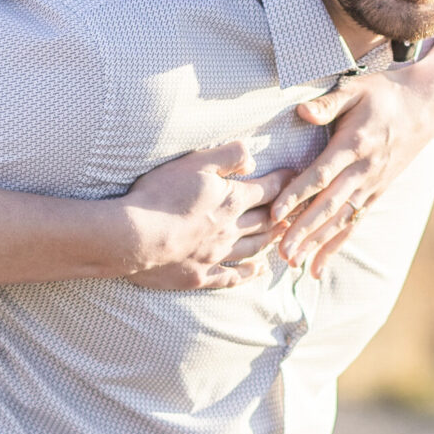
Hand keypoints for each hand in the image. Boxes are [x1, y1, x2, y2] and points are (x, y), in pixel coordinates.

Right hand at [121, 142, 291, 289]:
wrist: (134, 237)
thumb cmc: (160, 195)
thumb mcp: (194, 162)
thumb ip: (227, 157)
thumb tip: (253, 160)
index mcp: (231, 200)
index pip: (269, 190)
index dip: (285, 182)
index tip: (298, 177)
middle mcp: (231, 229)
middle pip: (266, 220)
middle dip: (285, 212)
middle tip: (299, 208)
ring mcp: (217, 255)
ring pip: (254, 248)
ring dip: (271, 240)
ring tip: (284, 234)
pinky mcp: (200, 275)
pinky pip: (232, 276)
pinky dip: (248, 273)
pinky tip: (257, 270)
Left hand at [271, 68, 433, 276]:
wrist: (426, 107)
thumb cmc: (384, 94)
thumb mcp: (356, 89)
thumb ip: (328, 104)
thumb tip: (303, 112)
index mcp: (354, 145)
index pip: (321, 174)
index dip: (297, 195)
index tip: (276, 213)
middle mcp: (363, 171)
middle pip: (329, 205)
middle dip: (304, 231)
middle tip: (281, 251)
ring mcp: (371, 185)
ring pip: (340, 221)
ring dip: (316, 244)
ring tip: (293, 263)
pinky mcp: (375, 193)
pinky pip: (353, 223)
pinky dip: (335, 245)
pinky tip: (318, 265)